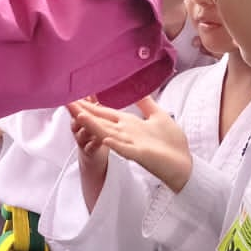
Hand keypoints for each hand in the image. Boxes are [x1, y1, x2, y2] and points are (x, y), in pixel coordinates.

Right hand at [68, 99, 109, 209]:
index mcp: (80, 119)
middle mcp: (79, 130)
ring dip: (84, 127)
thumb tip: (90, 89)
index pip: (78, 108)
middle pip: (76, 120)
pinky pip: (90, 148)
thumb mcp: (93, 118)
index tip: (77, 93)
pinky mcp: (89, 152)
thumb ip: (92, 104)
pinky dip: (94, 144)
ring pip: (81, 134)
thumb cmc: (93, 134)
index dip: (77, 101)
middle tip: (76, 104)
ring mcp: (83, 141)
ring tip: (85, 121)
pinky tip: (98, 139)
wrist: (93, 156)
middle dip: (75, 112)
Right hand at [69, 96, 191, 192]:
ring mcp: (131, 145)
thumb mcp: (157, 116)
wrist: (184, 163)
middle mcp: (125, 133)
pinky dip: (115, 144)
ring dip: (94, 126)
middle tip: (66, 102)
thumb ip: (145, 103)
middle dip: (84, 113)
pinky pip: (125, 149)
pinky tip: (105, 139)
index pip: (105, 112)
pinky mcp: (140, 155)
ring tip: (79, 116)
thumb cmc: (171, 142)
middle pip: (100, 121)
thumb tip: (138, 87)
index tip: (75, 97)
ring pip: (108, 133)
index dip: (90, 105)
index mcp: (128, 124)